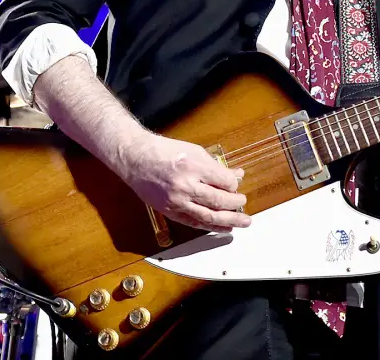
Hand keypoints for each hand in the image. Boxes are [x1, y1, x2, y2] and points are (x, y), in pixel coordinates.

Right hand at [123, 133, 251, 233]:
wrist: (136, 159)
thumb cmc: (165, 152)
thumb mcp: (195, 152)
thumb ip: (217, 166)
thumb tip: (237, 175)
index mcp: (193, 167)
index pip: (224, 181)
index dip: (234, 185)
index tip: (236, 184)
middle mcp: (185, 186)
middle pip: (218, 200)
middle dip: (235, 203)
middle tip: (243, 203)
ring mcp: (176, 201)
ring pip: (208, 216)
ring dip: (229, 221)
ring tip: (243, 222)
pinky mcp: (170, 211)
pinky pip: (194, 223)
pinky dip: (210, 227)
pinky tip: (223, 228)